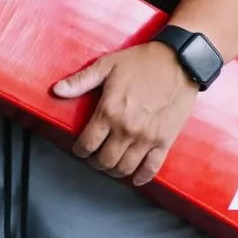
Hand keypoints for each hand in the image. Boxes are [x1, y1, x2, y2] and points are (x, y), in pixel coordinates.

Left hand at [53, 42, 197, 184]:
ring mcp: (146, 137)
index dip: (80, 150)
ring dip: (115, 170)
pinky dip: (141, 177)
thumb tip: (57, 90)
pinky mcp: (165, 140)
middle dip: (95, 162)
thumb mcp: (108, 65)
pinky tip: (135, 177)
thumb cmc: (143, 61)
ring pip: (124, 168)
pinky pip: (151, 168)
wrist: (180, 60)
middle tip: (96, 156)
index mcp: (110, 111)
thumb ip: (81, 80)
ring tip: (113, 163)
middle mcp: (126, 129)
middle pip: (104, 161)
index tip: (81, 148)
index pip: (87, 144)